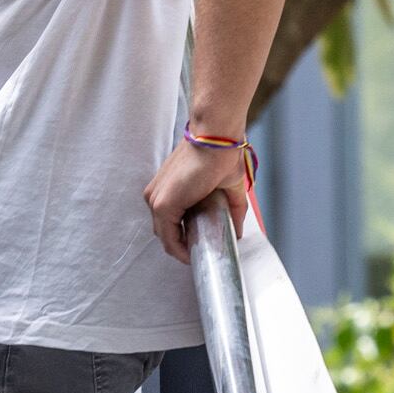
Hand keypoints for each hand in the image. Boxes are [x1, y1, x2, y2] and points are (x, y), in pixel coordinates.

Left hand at [147, 137, 254, 258]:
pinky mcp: (162, 205)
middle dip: (183, 244)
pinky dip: (179, 249)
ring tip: (201, 253)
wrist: (216, 138)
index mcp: (166, 189)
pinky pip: (168, 237)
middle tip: (203, 250)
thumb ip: (232, 209)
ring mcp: (156, 200)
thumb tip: (238, 232)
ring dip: (181, 248)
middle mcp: (155, 195)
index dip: (182, 238)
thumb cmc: (221, 154)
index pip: (168, 221)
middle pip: (165, 230)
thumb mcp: (229, 187)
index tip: (200, 245)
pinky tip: (194, 254)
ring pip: (165, 236)